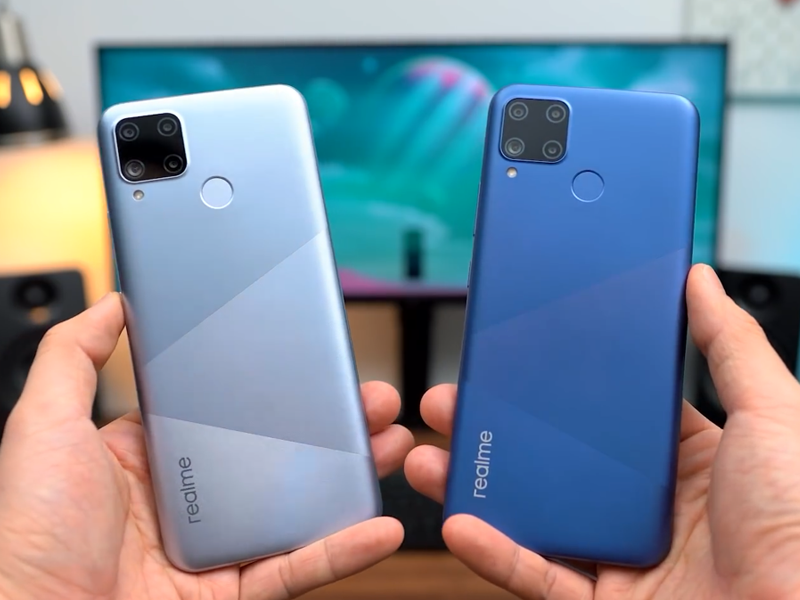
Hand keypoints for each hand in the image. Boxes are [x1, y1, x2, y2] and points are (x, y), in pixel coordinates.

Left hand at [0, 292, 413, 599]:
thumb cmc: (26, 534)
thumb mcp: (44, 426)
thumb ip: (73, 359)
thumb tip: (112, 303)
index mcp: (157, 456)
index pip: (233, 411)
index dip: (280, 387)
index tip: (315, 362)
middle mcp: (192, 500)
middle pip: (280, 457)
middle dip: (335, 426)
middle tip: (372, 399)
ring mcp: (217, 549)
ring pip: (301, 509)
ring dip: (353, 479)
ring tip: (391, 445)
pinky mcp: (233, 594)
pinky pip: (297, 569)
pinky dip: (343, 550)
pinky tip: (378, 524)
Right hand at [405, 264, 799, 599]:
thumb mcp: (774, 417)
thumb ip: (731, 348)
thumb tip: (698, 282)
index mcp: (684, 461)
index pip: (600, 415)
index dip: (549, 387)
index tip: (509, 358)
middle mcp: (645, 509)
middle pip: (551, 463)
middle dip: (492, 431)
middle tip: (452, 400)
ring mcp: (619, 559)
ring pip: (530, 517)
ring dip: (476, 487)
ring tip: (432, 456)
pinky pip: (536, 578)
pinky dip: (493, 554)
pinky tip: (459, 522)